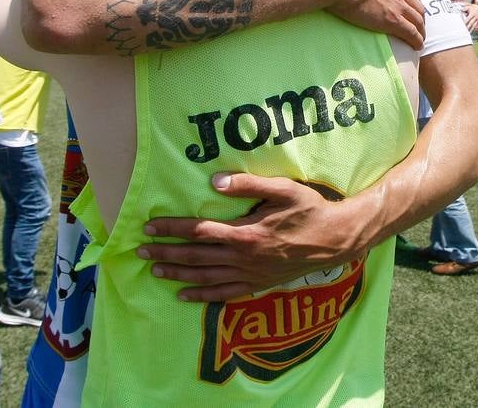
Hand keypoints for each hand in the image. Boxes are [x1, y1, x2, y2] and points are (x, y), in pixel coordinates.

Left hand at [138, 173, 365, 302]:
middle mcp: (243, 257)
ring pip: (205, 276)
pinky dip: (202, 295)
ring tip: (155, 269)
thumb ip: (248, 184)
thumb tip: (215, 181)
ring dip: (178, 273)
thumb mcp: (282, 189)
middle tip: (141, 250)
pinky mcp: (258, 284)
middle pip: (196, 256)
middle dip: (166, 252)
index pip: (198, 231)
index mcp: (245, 233)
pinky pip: (224, 294)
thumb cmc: (310, 210)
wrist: (336, 240)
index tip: (150, 226)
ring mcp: (250, 274)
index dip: (172, 229)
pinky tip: (184, 295)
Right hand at [317, 0, 424, 49]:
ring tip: (420, 37)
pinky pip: (411, 32)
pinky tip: (418, 46)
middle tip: (418, 22)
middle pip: (415, 3)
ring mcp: (395, 4)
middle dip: (418, 13)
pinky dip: (417, 40)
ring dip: (420, 28)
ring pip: (417, 18)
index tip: (410, 3)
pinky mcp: (392, 20)